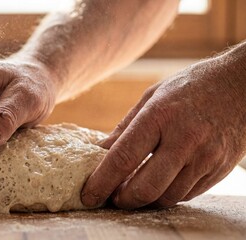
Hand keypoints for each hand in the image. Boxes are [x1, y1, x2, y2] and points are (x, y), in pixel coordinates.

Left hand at [81, 57, 245, 208]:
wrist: (242, 86)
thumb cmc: (191, 87)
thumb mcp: (152, 97)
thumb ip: (125, 128)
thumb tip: (99, 153)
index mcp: (160, 116)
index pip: (124, 157)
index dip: (102, 181)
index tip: (88, 195)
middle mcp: (184, 139)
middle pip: (145, 187)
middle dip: (122, 200)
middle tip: (111, 198)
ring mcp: (206, 157)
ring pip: (166, 197)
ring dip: (144, 201)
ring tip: (131, 192)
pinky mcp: (219, 169)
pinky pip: (187, 195)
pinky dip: (166, 196)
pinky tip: (157, 185)